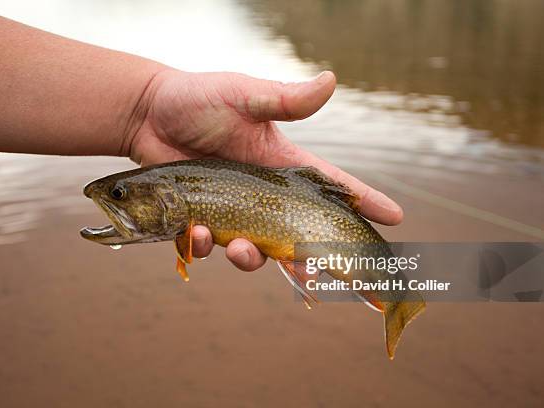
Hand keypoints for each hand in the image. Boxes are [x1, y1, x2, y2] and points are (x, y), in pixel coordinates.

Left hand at [127, 69, 402, 270]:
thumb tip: (330, 81)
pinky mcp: (201, 219)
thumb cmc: (199, 99)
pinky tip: (197, 233)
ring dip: (251, 258)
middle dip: (312, 259)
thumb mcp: (245, 96)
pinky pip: (210, 246)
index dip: (364, 200)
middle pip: (299, 234)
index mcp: (280, 163)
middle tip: (315, 274)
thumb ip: (284, 99)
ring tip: (238, 248)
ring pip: (254, 250)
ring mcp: (232, 209)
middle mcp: (262, 192)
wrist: (148, 114)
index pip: (331, 184)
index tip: (395, 217)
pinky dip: (205, 246)